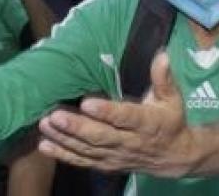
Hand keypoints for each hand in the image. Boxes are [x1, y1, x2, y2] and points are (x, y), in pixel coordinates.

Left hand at [38, 52, 196, 176]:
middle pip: (100, 136)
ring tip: (45, 125)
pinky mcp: (106, 164)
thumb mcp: (172, 99)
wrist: (173, 157)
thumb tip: (162, 55)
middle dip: (77, 127)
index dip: (107, 112)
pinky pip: (82, 161)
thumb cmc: (170, 121)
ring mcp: (116, 155)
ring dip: (64, 139)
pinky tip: (44, 146)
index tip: (87, 102)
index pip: (126, 118)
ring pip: (87, 149)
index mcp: (147, 123)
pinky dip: (63, 155)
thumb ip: (163, 78)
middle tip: (55, 115)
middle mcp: (130, 142)